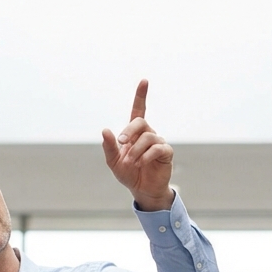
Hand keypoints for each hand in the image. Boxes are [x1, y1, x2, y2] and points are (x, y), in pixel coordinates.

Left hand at [101, 79, 174, 211]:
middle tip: (121, 142)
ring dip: (136, 150)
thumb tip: (105, 130)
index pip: (138, 110)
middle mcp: (147, 134)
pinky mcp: (166, 153)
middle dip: (129, 130)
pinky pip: (158, 148)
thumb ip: (109, 146)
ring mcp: (158, 142)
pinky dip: (146, 155)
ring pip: (148, 137)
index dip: (141, 95)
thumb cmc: (128, 173)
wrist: (142, 190)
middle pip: (140, 122)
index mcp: (134, 133)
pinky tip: (141, 163)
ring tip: (130, 162)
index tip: (144, 81)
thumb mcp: (113, 161)